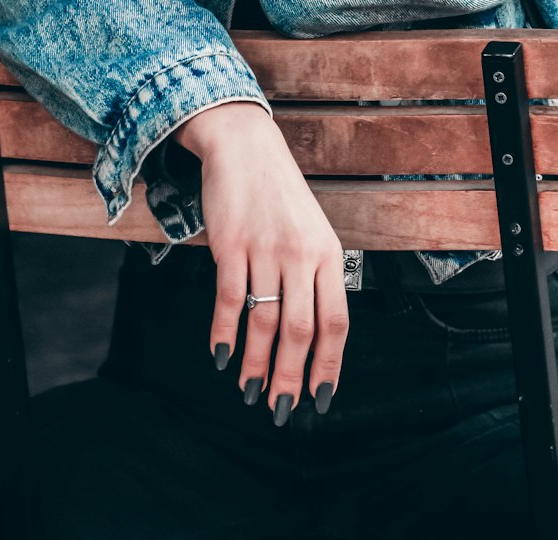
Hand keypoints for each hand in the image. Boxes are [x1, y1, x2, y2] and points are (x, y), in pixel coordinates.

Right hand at [173, 103, 348, 421]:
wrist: (246, 147)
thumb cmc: (280, 195)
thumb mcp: (313, 231)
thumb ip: (316, 277)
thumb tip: (314, 337)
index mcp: (328, 254)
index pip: (336, 321)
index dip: (329, 364)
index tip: (320, 397)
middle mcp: (301, 254)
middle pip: (301, 330)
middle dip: (291, 377)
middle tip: (282, 409)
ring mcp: (265, 249)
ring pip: (264, 321)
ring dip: (257, 364)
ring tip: (251, 392)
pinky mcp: (231, 244)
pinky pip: (228, 299)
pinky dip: (224, 333)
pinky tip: (222, 356)